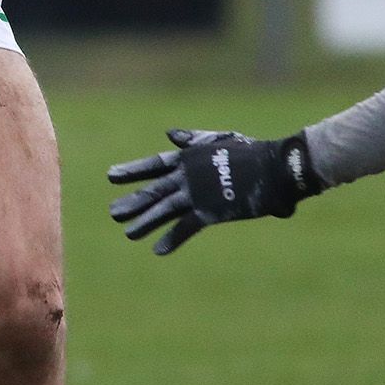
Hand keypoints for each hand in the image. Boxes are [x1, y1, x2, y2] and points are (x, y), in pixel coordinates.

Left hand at [105, 128, 323, 254]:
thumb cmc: (250, 151)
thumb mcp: (218, 140)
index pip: (154, 165)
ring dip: (146, 222)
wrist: (273, 166)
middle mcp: (187, 176)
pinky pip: (187, 227)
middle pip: (154, 190)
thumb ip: (193, 139)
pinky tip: (158, 250)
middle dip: (133, 201)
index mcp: (188, 158)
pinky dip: (173, 239)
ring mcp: (197, 193)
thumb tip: (170, 134)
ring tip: (128, 233)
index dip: (132, 171)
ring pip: (164, 210)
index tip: (111, 176)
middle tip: (113, 213)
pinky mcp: (210, 210)